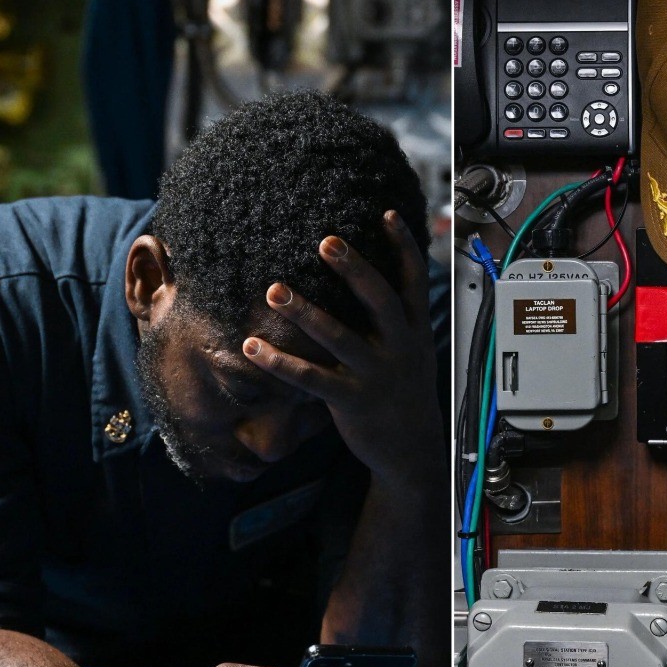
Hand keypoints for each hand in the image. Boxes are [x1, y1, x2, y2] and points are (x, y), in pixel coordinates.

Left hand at [243, 210, 443, 482]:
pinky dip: (280, 362)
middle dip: (354, 269)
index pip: (413, 282)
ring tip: (273, 290)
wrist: (413, 451)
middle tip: (326, 242)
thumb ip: (395, 321)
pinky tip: (252, 347)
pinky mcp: (352, 401)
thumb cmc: (404, 395)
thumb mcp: (412, 354)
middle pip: (380, 301)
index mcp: (415, 332)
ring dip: (304, 313)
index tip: (386, 215)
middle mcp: (399, 348)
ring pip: (339, 338)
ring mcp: (376, 375)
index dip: (404, 248)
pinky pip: (311, 379)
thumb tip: (371, 282)